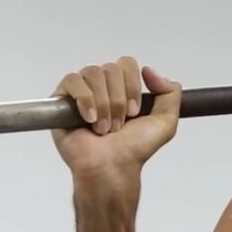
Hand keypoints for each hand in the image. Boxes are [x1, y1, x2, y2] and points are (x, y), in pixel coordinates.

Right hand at [50, 56, 182, 181]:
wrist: (112, 168)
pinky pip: (72, 81)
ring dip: (103, 105)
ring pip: (93, 74)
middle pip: (111, 69)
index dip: (132, 86)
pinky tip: (89, 119)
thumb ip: (169, 93)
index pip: (126, 64)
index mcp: (122, 88)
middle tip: (118, 126)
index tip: (134, 113)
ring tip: (103, 128)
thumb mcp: (165, 122)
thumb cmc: (133, 150)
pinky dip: (85, 100)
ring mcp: (81, 92)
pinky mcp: (61, 100)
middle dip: (119, 100)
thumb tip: (149, 70)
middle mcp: (101, 87)